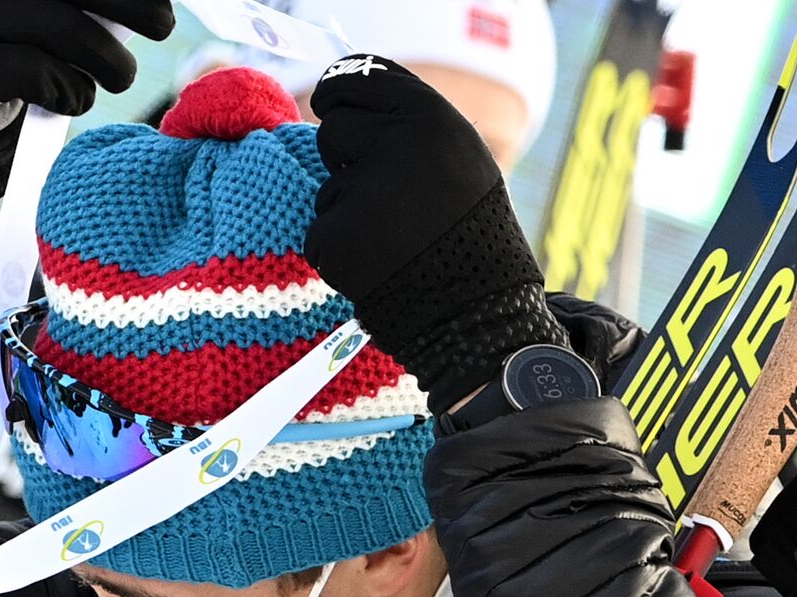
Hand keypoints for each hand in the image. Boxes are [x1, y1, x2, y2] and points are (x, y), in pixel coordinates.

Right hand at [0, 0, 176, 134]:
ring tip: (116, 78)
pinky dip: (70, 94)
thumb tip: (157, 4)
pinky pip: (39, 74)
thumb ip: (93, 2)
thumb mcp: (59, 10)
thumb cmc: (24, 45)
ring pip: (68, 31)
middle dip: (136, 5)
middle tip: (162, 26)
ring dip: (109, 64)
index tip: (162, 4)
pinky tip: (66, 98)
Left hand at [304, 56, 567, 411]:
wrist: (477, 317)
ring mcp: (362, 193)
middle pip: (332, 129)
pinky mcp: (337, 237)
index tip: (328, 99)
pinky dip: (340, 254)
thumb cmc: (473, 239)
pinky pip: (319, 234)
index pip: (361, 80)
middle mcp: (396, 147)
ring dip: (348, 213)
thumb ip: (412, 128)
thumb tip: (348, 97)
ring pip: (327, 189)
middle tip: (380, 197)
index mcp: (433, 120)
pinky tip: (377, 269)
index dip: (338, 91)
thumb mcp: (463, 163)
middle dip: (344, 158)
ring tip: (394, 243)